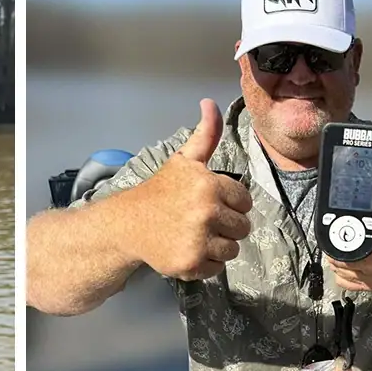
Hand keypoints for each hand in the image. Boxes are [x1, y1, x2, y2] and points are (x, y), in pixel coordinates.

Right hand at [120, 98, 252, 280]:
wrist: (127, 224)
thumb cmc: (160, 192)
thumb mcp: (183, 161)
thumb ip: (205, 135)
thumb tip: (209, 102)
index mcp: (209, 184)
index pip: (244, 201)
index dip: (230, 203)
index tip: (208, 203)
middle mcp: (206, 211)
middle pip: (242, 227)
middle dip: (226, 226)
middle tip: (200, 222)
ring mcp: (198, 239)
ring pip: (232, 249)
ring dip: (217, 246)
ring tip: (195, 237)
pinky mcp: (190, 263)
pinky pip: (217, 268)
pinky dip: (205, 264)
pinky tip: (188, 250)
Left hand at [327, 181, 371, 290]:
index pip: (348, 243)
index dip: (337, 237)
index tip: (335, 230)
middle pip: (339, 258)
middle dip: (333, 247)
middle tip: (336, 237)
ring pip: (338, 269)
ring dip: (335, 259)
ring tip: (343, 248)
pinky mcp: (369, 287)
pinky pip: (343, 281)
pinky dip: (340, 273)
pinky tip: (348, 262)